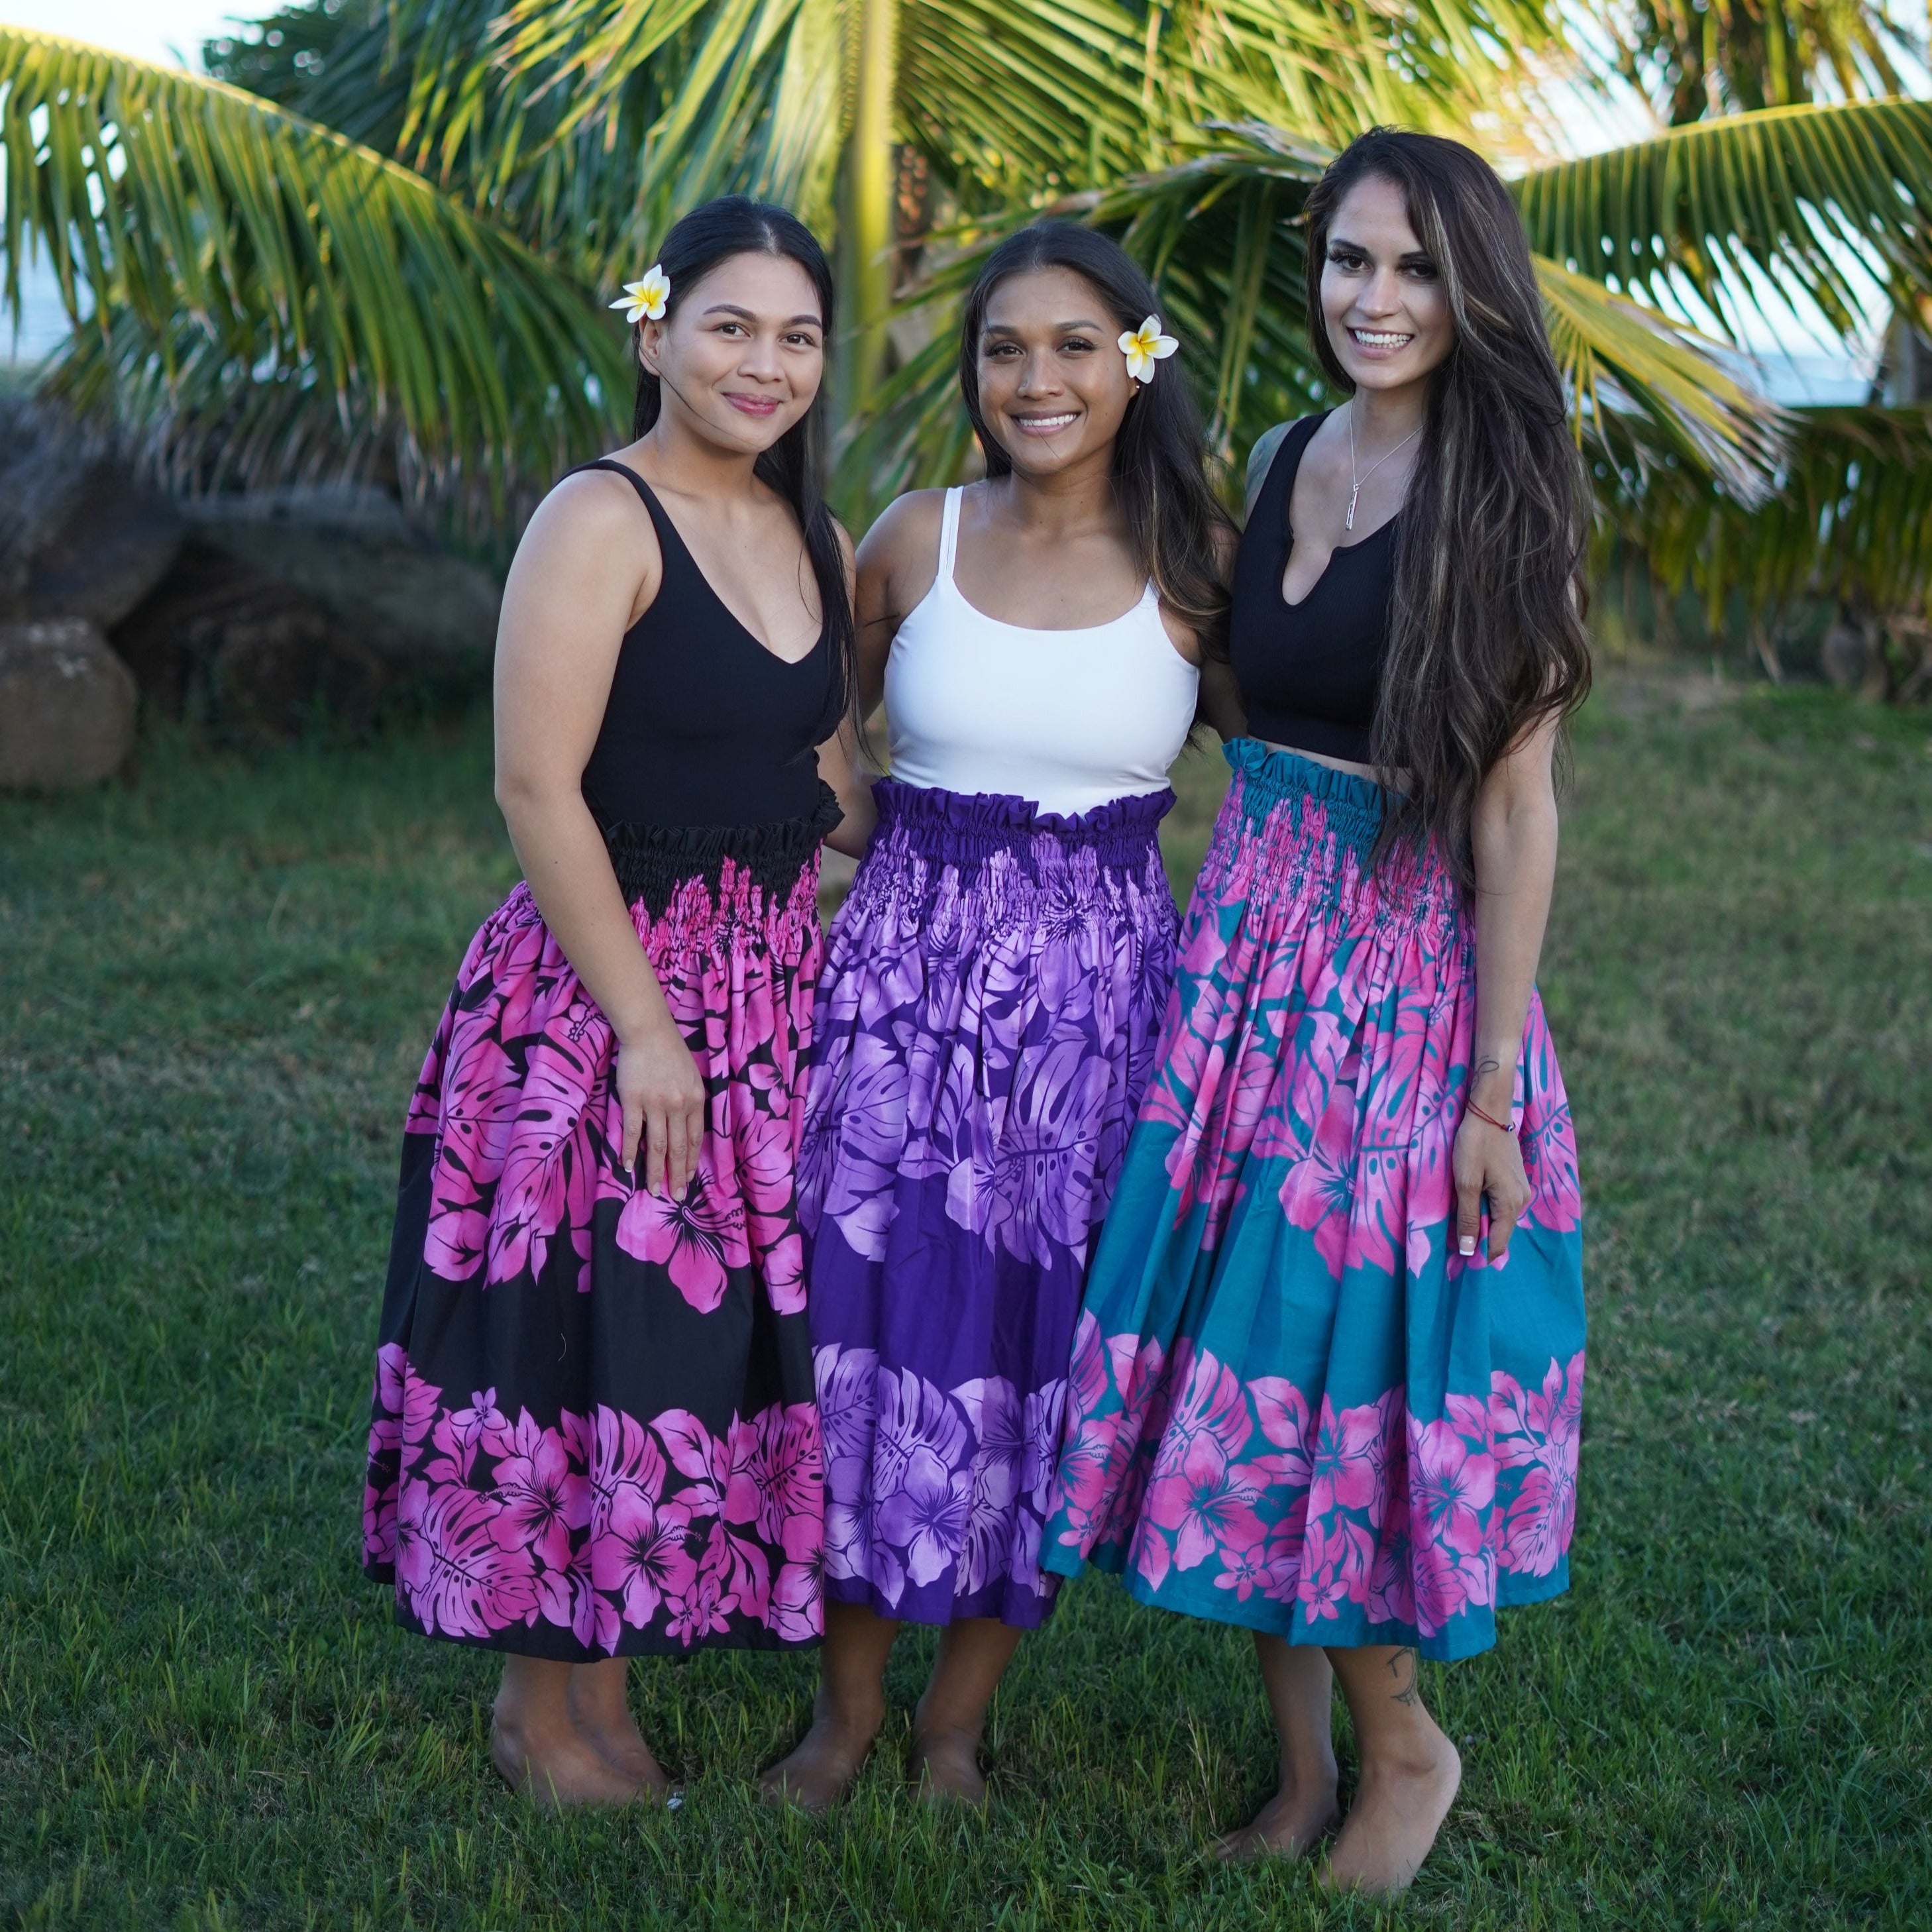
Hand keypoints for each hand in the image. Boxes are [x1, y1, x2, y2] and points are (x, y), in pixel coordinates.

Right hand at [614, 1023, 707, 1199]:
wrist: (648, 1031)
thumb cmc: (671, 1053)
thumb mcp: (692, 1078)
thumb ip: (691, 1103)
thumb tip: (688, 1131)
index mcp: (695, 1100)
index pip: (695, 1139)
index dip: (691, 1162)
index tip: (688, 1180)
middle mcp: (678, 1105)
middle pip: (678, 1147)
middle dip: (677, 1175)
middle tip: (676, 1196)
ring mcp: (655, 1103)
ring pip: (656, 1145)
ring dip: (655, 1171)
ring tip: (653, 1190)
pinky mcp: (632, 1100)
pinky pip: (632, 1132)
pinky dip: (629, 1151)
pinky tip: (627, 1167)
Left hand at [1452, 1110, 1530, 1261]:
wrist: (1489, 1111)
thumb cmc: (1475, 1145)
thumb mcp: (1465, 1183)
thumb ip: (1467, 1217)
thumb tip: (1468, 1250)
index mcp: (1511, 1204)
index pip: (1498, 1243)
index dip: (1479, 1253)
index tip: (1458, 1258)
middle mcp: (1522, 1200)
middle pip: (1500, 1231)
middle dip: (1478, 1237)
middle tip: (1452, 1235)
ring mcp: (1521, 1189)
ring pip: (1500, 1217)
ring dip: (1481, 1221)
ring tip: (1459, 1216)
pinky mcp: (1515, 1180)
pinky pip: (1501, 1204)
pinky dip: (1486, 1207)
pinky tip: (1470, 1199)